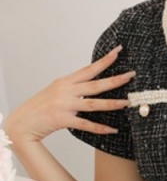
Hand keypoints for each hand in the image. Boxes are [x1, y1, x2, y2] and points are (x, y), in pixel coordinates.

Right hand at [5, 46, 134, 144]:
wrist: (21, 123)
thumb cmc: (41, 106)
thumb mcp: (56, 90)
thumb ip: (74, 86)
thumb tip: (93, 82)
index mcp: (65, 81)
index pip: (89, 69)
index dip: (104, 61)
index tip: (118, 51)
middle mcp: (66, 91)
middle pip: (95, 84)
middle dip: (115, 80)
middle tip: (131, 75)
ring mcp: (64, 105)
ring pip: (93, 104)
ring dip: (112, 104)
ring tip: (127, 102)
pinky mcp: (63, 120)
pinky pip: (86, 124)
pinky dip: (100, 127)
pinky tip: (112, 130)